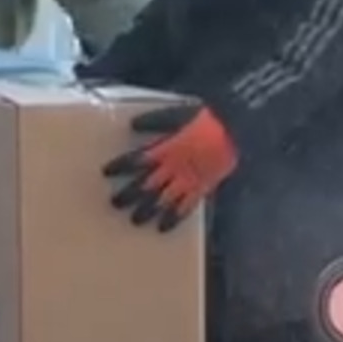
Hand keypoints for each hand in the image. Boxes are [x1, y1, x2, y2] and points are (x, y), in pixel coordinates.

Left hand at [102, 104, 238, 232]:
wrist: (236, 129)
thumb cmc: (209, 118)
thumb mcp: (178, 114)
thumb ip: (155, 120)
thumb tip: (133, 125)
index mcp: (165, 148)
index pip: (136, 159)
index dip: (120, 166)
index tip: (106, 172)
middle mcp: (173, 167)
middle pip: (146, 184)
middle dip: (129, 195)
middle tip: (114, 204)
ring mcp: (187, 180)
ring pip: (163, 199)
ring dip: (147, 211)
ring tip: (135, 221)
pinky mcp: (202, 189)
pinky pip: (185, 208)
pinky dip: (173, 219)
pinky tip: (163, 228)